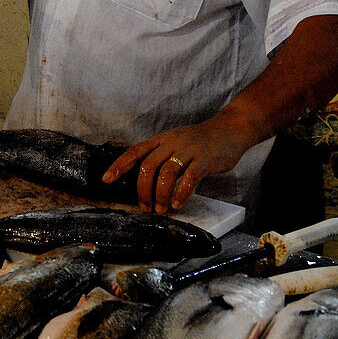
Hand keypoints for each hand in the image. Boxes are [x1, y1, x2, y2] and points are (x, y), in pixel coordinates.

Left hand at [102, 115, 256, 212]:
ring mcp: (189, 150)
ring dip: (160, 194)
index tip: (107, 179)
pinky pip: (190, 177)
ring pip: (167, 173)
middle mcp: (172, 142)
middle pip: (148, 166)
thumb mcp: (175, 143)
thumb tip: (144, 180)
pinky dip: (181, 192)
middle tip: (145, 207)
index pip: (135, 151)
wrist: (230, 129)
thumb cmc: (201, 141)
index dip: (120, 165)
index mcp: (162, 139)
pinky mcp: (206, 159)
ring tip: (161, 209)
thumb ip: (161, 157)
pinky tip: (177, 203)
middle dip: (143, 190)